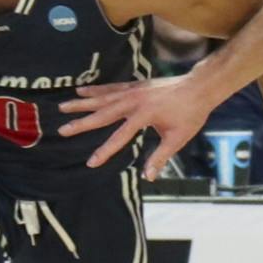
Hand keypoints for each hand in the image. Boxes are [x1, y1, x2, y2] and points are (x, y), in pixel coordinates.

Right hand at [59, 72, 214, 176]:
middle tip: (63, 130)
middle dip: (82, 123)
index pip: (119, 137)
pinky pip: (110, 88)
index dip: (105, 151)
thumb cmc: (191, 114)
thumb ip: (160, 157)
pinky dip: (95, 90)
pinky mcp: (134, 85)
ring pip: (102, 98)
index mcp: (144, 116)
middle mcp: (134, 101)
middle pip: (102, 115)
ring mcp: (133, 91)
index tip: (90, 162)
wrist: (199, 87)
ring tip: (62, 107)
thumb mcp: (177, 138)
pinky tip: (81, 91)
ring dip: (82, 103)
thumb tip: (148, 177)